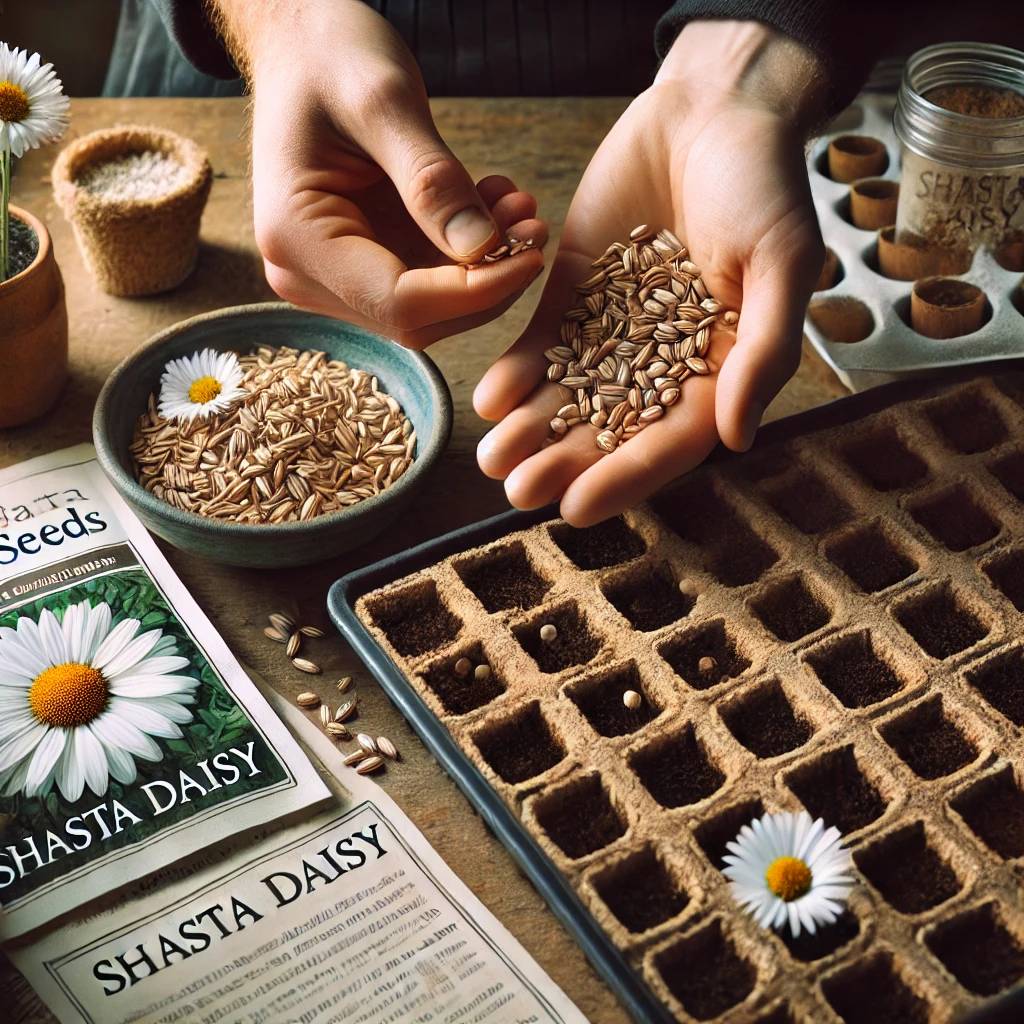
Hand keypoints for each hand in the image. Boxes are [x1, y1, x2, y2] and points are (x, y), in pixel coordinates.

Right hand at [213, 0, 546, 347]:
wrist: (299, 44)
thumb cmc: (328, 55)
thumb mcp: (384, 102)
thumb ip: (433, 181)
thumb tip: (485, 249)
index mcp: (297, 240)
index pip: (398, 301)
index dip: (473, 290)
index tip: (533, 254)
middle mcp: (305, 272)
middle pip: (415, 317)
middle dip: (485, 281)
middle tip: (534, 226)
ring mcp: (331, 275)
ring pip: (427, 306)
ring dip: (484, 266)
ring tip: (519, 205)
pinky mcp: (358, 263)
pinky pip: (425, 279)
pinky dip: (468, 252)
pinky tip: (494, 203)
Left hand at [474, 21, 825, 523]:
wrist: (712, 110)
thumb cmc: (765, 185)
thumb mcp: (782, 264)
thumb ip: (762, 350)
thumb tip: (738, 437)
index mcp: (719, 369)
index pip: (669, 441)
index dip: (625, 476)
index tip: (577, 508)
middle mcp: (662, 362)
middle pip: (609, 428)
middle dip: (563, 462)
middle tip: (517, 490)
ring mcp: (614, 329)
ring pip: (569, 393)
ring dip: (530, 429)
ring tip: (491, 458)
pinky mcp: (574, 293)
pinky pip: (543, 341)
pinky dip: (517, 370)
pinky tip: (490, 397)